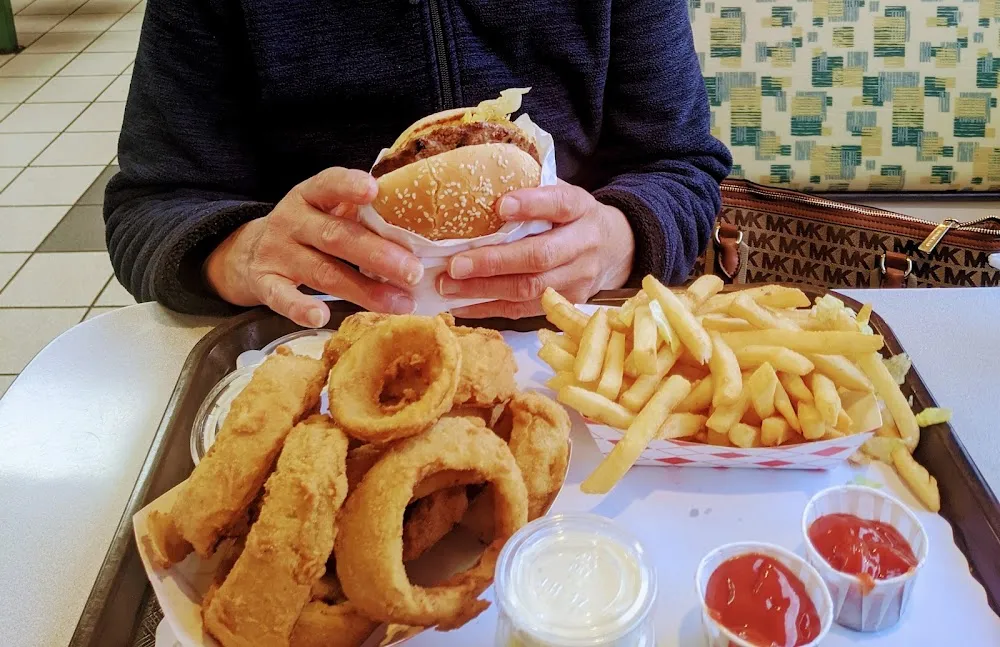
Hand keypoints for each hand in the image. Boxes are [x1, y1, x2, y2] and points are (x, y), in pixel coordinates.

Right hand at [205, 167, 421, 327]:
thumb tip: (422, 228)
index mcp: (310, 195)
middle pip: (336, 236)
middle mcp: (292, 221)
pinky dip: (300, 308)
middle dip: (378, 254)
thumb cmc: (309, 230)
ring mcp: (277, 253)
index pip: (329, 184)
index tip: (375, 190)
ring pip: (322, 271)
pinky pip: (281, 297)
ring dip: (363, 290)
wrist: (248, 253)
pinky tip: (322, 317)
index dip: (349, 186)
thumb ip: (361, 215)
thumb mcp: (327, 211)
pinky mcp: (264, 282)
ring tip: (400, 303)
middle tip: (414, 272)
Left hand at [439, 182, 634, 317]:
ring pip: (530, 289)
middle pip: (539, 257)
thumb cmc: (572, 217)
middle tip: (454, 265)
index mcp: (580, 208)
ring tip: (448, 286)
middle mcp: (584, 244)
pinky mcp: (569, 302)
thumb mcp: (562, 194)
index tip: (500, 205)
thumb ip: (532, 189)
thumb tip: (476, 185)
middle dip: (493, 262)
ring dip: (484, 290)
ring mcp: (579, 278)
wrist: (615, 249)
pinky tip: (461, 304)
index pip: (559, 204)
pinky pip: (525, 310)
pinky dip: (490, 308)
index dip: (531, 205)